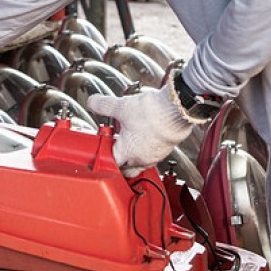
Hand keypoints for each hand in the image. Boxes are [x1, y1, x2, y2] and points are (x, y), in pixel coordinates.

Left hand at [87, 79, 208, 176]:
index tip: (103, 148)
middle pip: (127, 168)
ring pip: (141, 162)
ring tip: (130, 138)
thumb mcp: (121, 106)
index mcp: (127, 153)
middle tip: (115, 147)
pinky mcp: (166, 149)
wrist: (177, 110)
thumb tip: (93, 102)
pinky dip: (147, 148)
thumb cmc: (152, 114)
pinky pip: (153, 155)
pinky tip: (146, 134)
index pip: (111, 164)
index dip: (105, 157)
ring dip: (134, 154)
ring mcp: (156, 155)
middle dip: (120, 161)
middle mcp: (142, 159)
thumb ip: (104, 105)